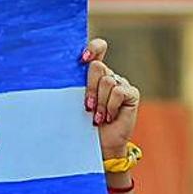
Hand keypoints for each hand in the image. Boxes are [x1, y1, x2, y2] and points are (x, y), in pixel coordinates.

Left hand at [82, 37, 140, 157]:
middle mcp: (108, 76)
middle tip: (87, 107)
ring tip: (97, 118)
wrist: (99, 145)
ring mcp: (121, 83)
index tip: (83, 59)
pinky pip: (118, 92)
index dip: (93, 48)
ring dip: (99, 103)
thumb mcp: (75, 104)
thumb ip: (74, 87)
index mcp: (93, 74)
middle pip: (97, 67)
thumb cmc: (83, 124)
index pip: (98, 48)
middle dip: (89, 89)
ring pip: (107, 81)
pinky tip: (108, 118)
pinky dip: (110, 106)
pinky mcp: (131, 94)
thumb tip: (61, 74)